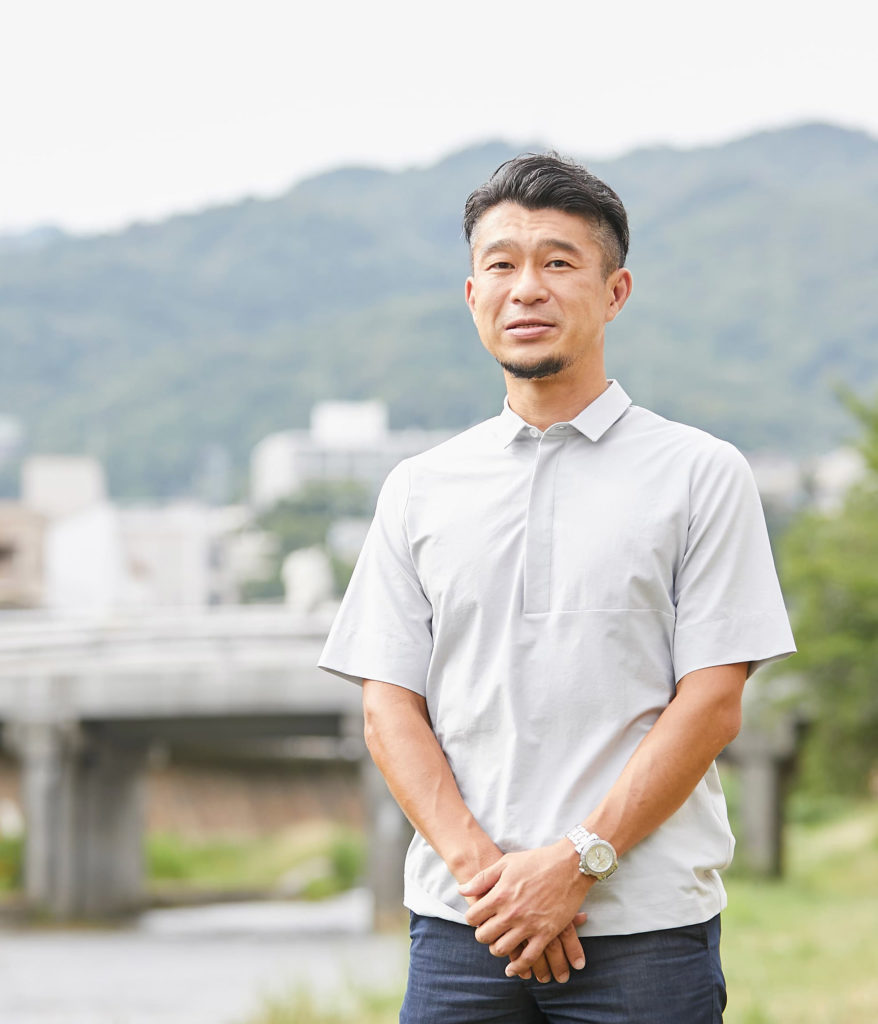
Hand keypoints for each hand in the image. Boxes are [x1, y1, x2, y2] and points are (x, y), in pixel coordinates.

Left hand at [459, 842, 592, 980]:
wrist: (569, 865)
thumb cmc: (537, 861)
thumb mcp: (506, 863)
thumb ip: (482, 879)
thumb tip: (462, 890)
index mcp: (500, 895)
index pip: (473, 918)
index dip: (472, 919)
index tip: (478, 917)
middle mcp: (511, 913)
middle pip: (485, 936)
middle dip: (482, 935)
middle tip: (487, 931)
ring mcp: (528, 925)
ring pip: (502, 949)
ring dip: (497, 949)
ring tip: (499, 944)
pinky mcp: (546, 934)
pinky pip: (528, 958)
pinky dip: (518, 967)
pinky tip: (512, 968)